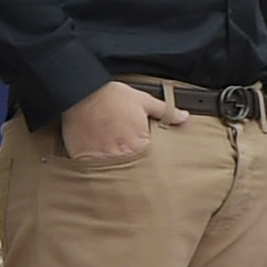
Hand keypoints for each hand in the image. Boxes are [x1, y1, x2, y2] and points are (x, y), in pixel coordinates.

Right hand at [56, 79, 175, 162]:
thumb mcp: (142, 100)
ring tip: (110, 160)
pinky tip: (95, 159)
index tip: (139, 153)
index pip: (148, 162)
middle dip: (130, 166)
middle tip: (124, 158)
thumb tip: (185, 117)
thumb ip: (165, 111)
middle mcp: (121, 155)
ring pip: (111, 173)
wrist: (82, 93)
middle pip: (130, 170)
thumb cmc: (112, 96)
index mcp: (138, 145)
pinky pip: (91, 170)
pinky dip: (94, 167)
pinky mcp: (84, 159)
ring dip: (112, 169)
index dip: (145, 158)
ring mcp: (101, 159)